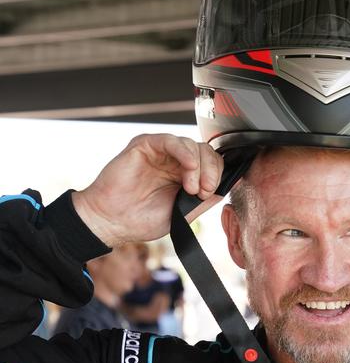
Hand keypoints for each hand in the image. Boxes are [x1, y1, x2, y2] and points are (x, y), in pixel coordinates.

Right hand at [71, 134, 223, 247]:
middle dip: (212, 171)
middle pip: (206, 152)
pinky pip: (171, 140)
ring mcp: (160, 152)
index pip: (211, 164)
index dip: (216, 176)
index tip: (209, 194)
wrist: (112, 222)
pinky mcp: (145, 144)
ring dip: (199, 166)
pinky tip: (189, 170)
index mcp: (183, 175)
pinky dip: (185, 153)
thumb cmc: (141, 220)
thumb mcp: (182, 213)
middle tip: (205, 190)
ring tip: (192, 188)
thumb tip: (224, 189)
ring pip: (192, 145)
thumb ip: (203, 201)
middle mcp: (173, 161)